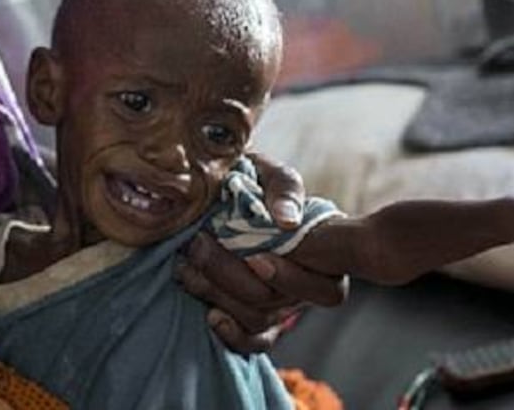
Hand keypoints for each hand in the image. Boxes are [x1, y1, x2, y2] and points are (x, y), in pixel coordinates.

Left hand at [177, 154, 347, 353]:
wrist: (222, 189)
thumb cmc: (253, 180)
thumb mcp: (269, 171)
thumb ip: (283, 187)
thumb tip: (287, 220)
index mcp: (324, 253)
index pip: (324, 287)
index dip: (290, 278)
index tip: (255, 258)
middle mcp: (307, 285)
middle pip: (279, 302)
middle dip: (233, 276)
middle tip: (200, 244)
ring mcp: (283, 303)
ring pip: (259, 318)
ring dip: (219, 294)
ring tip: (189, 267)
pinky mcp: (257, 315)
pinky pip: (253, 340)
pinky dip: (232, 334)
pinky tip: (211, 315)